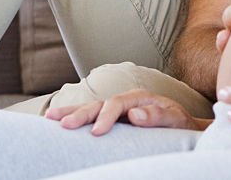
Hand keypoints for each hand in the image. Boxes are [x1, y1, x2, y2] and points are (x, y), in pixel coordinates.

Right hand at [44, 89, 210, 135]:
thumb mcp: (174, 118)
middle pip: (98, 104)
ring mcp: (116, 109)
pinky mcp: (111, 118)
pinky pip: (91, 117)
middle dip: (80, 113)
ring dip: (70, 112)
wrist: (182, 125)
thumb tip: (134, 114)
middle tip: (63, 125)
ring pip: (89, 108)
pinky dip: (74, 117)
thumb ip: (157, 115)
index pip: (117, 104)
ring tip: (48, 118)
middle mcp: (124, 100)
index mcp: (138, 97)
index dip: (106, 117)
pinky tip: (58, 122)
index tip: (97, 132)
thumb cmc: (178, 122)